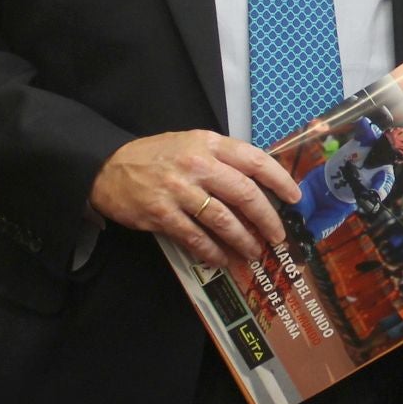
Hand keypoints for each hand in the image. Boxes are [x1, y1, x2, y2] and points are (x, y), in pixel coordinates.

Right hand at [89, 129, 297, 263]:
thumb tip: (258, 185)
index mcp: (209, 144)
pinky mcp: (162, 214)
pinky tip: (222, 260)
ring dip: (244, 241)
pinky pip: (196, 238)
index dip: (279, 180)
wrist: (108, 166)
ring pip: (224, 220)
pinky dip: (212, 252)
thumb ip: (222, 159)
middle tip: (277, 235)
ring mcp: (179, 190)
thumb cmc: (156, 156)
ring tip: (253, 252)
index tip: (294, 197)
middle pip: (245, 194)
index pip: (255, 160)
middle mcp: (197, 164)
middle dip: (267, 219)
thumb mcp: (191, 143)